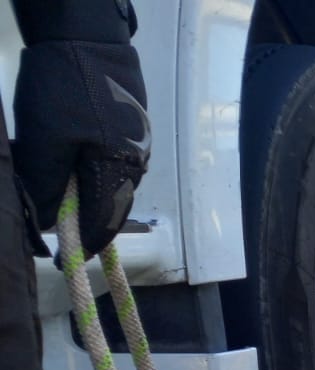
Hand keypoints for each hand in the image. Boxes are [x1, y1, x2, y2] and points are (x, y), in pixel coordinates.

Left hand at [13, 40, 149, 256]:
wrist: (86, 32)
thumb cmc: (66, 84)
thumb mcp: (45, 138)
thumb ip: (47, 183)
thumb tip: (49, 218)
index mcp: (118, 170)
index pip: (103, 223)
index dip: (84, 244)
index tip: (67, 258)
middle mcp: (136, 162)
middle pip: (112, 206)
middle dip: (88, 221)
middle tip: (60, 227)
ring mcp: (137, 143)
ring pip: (113, 183)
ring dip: (90, 195)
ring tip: (64, 196)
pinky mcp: (133, 125)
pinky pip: (115, 162)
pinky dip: (95, 172)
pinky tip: (76, 165)